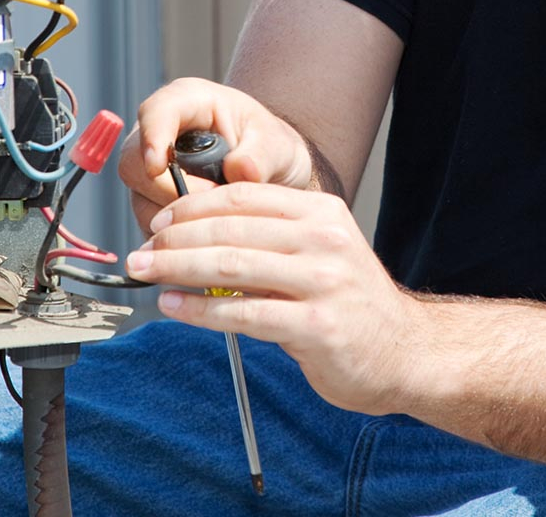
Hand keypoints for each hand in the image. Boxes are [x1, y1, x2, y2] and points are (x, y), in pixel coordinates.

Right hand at [117, 78, 312, 236]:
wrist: (272, 173)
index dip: (152, 138)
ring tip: (219, 213)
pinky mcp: (150, 199)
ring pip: (139, 197)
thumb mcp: (277, 145)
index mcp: (189, 102)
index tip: (158, 166)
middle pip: (134, 161)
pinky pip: (148, 221)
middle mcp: (161, 132)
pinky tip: (206, 227)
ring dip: (176, 215)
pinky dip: (176, 231)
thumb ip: (260, 155)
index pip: (156, 112)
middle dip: (169, 190)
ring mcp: (150, 167)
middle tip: (213, 201)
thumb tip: (239, 170)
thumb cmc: (270, 148)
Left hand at [124, 181, 424, 415]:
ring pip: (231, 265)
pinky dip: (200, 310)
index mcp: (321, 211)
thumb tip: (198, 233)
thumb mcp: (321, 249)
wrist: (403, 350)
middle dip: (175, 238)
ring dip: (178, 268)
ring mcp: (322, 281)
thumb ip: (272, 237)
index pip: (244, 196)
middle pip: (231, 228)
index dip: (194, 205)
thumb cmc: (351, 302)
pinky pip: (244, 313)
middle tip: (141, 250)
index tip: (160, 218)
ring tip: (148, 273)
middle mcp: (324, 239)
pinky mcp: (316, 325)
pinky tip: (174, 308)